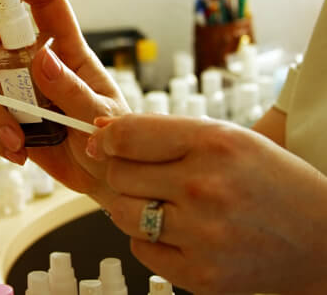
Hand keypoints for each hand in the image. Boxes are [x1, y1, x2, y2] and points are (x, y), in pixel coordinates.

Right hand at [0, 0, 129, 204]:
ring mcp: (19, 90)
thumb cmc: (112, 140)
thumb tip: (42, 60)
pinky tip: (18, 153)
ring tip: (18, 142)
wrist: (102, 178)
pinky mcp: (8, 117)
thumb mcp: (101, 116)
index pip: (45, 3)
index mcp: (68, 51)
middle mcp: (37, 63)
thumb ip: (73, 91)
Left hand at [87, 114, 326, 293]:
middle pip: (118, 174)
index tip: (105, 141)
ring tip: (163, 203)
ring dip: (133, 206)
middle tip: (150, 176)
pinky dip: (151, 240)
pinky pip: (139, 249)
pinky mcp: (200, 273)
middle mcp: (205, 187)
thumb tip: (101, 132)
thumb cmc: (271, 182)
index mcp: (213, 143)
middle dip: (125, 172)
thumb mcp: (225, 138)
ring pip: (120, 213)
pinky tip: (180, 231)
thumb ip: (161, 132)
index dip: (107, 138)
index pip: (126, 136)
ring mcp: (202, 234)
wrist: (321, 238)